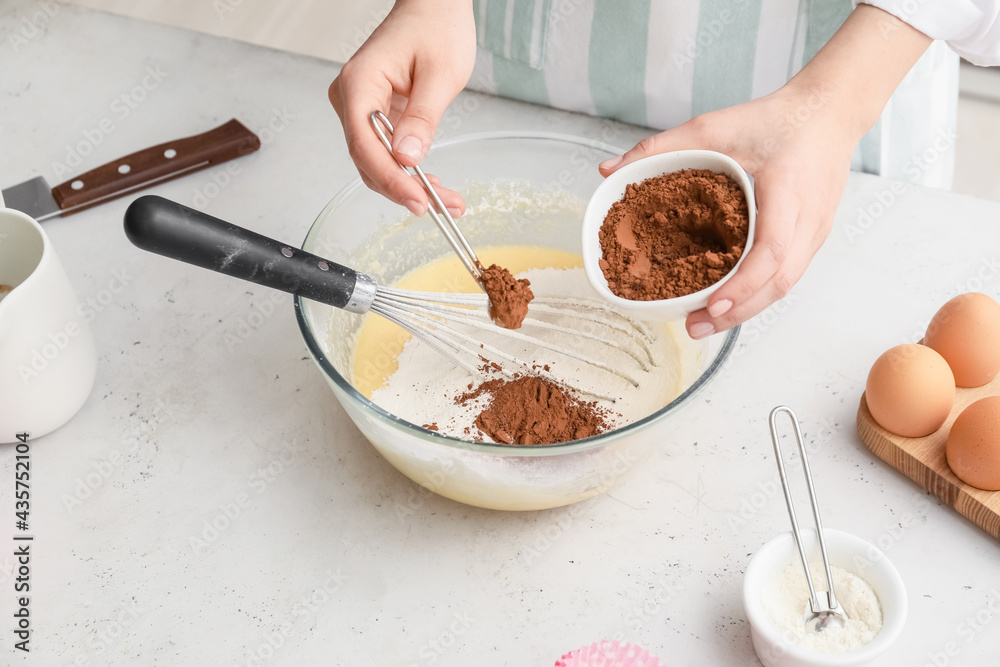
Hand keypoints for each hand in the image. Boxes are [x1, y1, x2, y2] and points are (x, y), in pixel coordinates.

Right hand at [328, 0, 475, 216]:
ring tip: (449, 200)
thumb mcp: (440, 74)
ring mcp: (360, 108)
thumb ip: (423, 117)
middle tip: (446, 206)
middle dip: (404, 188)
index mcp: (359, 83)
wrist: (434, 8)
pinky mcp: (374, 116)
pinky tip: (435, 186)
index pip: (364, 143)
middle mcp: (351, 98)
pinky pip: (386, 152)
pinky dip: (409, 172)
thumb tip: (407, 157)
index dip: (390, 178)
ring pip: (377, 162)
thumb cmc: (437, 27)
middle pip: (368, 159)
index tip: (418, 201)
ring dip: (409, 185)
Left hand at [599, 81, 853, 338]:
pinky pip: (787, 274)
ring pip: (785, 285)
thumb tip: (608, 170)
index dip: (744, 283)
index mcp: (789, 191)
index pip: (773, 249)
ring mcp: (817, 232)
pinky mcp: (814, 237)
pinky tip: (727, 301)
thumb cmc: (776, 119)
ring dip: (747, 309)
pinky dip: (757, 293)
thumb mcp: (714, 127)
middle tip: (695, 326)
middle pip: (779, 281)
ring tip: (704, 322)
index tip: (713, 303)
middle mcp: (810, 219)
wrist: (831, 112)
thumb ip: (659, 148)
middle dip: (738, 310)